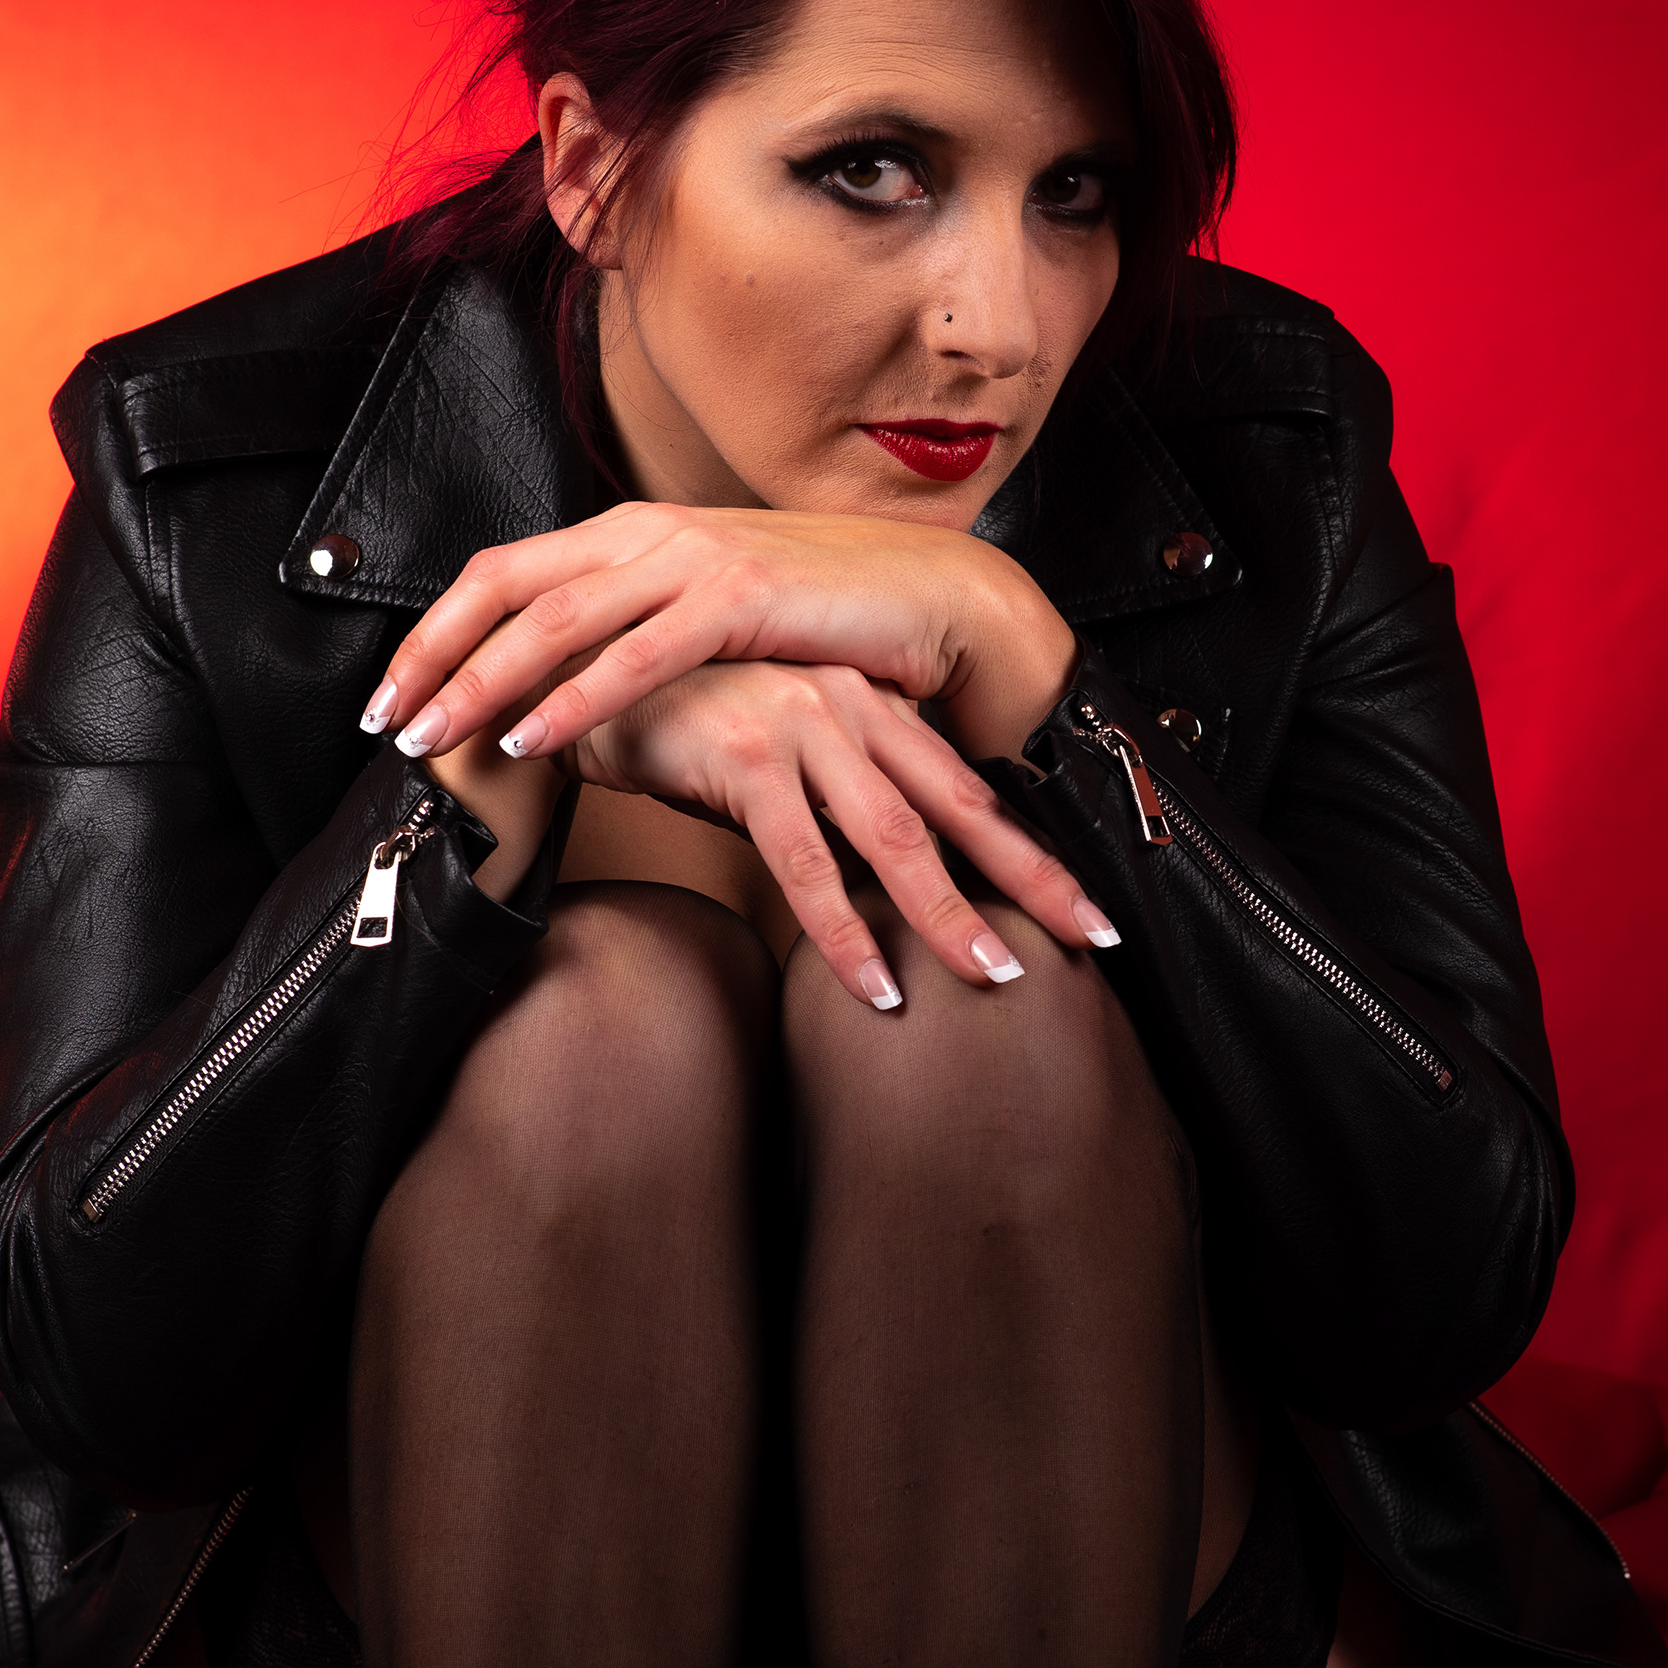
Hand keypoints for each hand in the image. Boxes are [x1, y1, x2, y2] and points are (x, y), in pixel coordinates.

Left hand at [360, 502, 1079, 767]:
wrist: (930, 597)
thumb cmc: (820, 620)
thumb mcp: (706, 618)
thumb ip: (634, 639)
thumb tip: (563, 698)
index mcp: (631, 533)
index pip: (501, 572)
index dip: (435, 631)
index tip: (390, 693)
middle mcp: (648, 533)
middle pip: (504, 587)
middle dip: (433, 657)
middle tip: (384, 722)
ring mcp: (692, 559)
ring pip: (555, 620)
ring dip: (483, 682)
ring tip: (437, 739)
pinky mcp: (738, 598)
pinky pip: (635, 655)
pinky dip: (574, 699)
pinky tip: (532, 738)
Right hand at [554, 658, 1117, 1004]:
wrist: (576, 680)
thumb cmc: (682, 724)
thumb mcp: (780, 752)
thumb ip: (837, 795)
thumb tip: (892, 869)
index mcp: (868, 704)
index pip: (968, 789)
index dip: (1032, 850)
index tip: (1086, 908)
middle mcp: (849, 706)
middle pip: (958, 809)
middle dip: (1029, 879)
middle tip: (1091, 939)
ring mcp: (800, 726)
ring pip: (893, 839)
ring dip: (948, 916)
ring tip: (994, 976)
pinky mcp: (744, 757)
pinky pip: (806, 863)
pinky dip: (844, 933)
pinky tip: (876, 986)